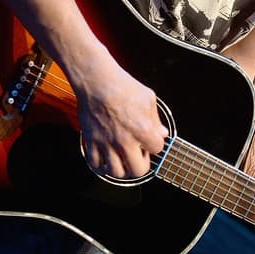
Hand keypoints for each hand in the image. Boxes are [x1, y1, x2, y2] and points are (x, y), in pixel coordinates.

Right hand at [76, 57, 169, 180]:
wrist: (97, 80)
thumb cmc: (123, 86)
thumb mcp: (148, 99)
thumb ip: (156, 120)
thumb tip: (162, 133)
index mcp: (143, 130)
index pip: (157, 150)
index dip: (155, 145)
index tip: (149, 140)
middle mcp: (125, 141)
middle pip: (138, 170)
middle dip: (140, 165)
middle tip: (138, 156)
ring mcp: (106, 143)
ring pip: (116, 173)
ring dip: (122, 169)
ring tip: (122, 160)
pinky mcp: (91, 141)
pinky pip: (95, 164)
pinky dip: (101, 166)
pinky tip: (105, 160)